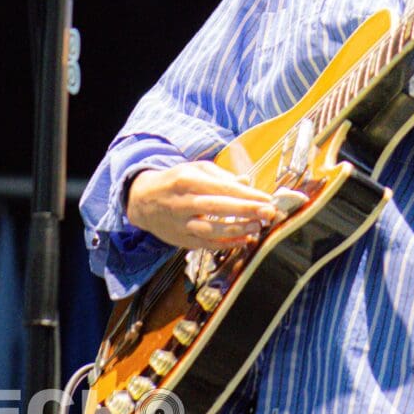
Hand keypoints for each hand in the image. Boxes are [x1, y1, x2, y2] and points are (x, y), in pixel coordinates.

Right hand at [126, 160, 276, 250]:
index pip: (222, 188)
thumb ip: (222, 176)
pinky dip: (227, 244)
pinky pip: (207, 244)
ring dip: (238, 229)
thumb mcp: (196, 169)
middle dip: (246, 210)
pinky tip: (244, 240)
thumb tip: (247, 181)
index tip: (267, 197)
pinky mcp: (182, 241)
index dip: (246, 194)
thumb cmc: (175, 181)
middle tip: (269, 212)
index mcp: (188, 180)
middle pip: (218, 207)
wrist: (143, 201)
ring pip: (212, 229)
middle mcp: (183, 203)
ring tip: (258, 226)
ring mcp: (181, 224)